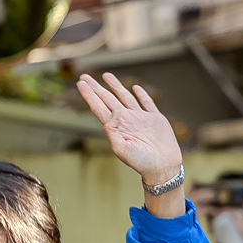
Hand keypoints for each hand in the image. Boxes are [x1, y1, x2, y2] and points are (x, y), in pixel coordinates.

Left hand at [77, 74, 183, 209]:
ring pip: (125, 97)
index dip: (89, 95)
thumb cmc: (141, 162)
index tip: (80, 83)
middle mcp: (126, 119)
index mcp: (116, 126)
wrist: (162, 166)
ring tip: (106, 76)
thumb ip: (112, 134)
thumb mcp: (121, 150)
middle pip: (108, 99)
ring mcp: (140, 118)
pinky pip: (147, 103)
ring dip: (115, 86)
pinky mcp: (155, 119)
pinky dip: (141, 94)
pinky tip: (135, 88)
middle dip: (96, 88)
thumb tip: (106, 121)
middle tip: (85, 76)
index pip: (99, 107)